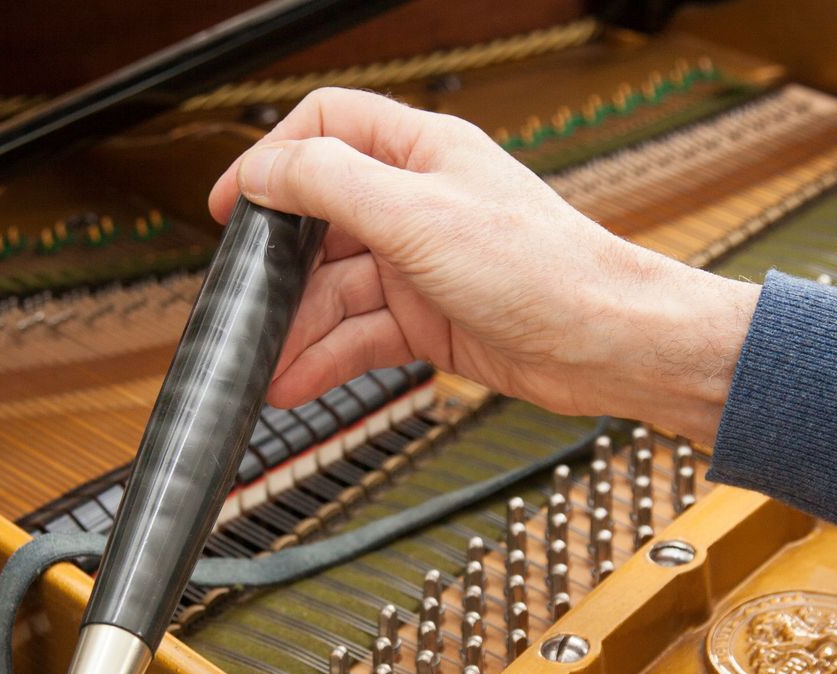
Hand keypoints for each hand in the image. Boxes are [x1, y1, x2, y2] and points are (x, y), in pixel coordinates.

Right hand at [208, 87, 759, 443]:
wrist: (604, 343)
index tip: (233, 206)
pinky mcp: (429, 322)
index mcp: (420, 153)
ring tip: (262, 365)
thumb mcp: (419, 215)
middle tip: (240, 304)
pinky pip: (360, 335)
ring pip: (335, 290)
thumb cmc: (541, 269)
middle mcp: (417, 204)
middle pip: (319, 222)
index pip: (326, 129)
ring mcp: (421, 266)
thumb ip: (333, 185)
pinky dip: (326, 359)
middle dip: (277, 267)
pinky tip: (295, 381)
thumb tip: (265, 170)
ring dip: (295, 328)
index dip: (273, 161)